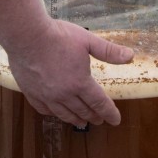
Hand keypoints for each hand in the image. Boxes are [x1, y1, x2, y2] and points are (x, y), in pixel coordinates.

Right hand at [7, 19, 133, 126]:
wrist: (26, 35)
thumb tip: (130, 56)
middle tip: (99, 119)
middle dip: (93, 116)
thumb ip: (108, 51)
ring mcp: (46, 96)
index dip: (109, 112)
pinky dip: (54, 114)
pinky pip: (45, 110)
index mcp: (80, 83)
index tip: (115, 120)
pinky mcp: (31, 93)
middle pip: (82, 111)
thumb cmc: (58, 36)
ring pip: (64, 114)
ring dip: (75, 119)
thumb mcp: (87, 40)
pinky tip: (56, 113)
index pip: (99, 103)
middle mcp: (64, 94)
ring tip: (81, 121)